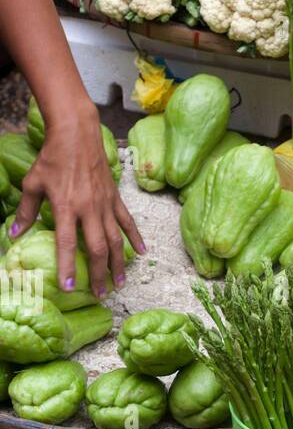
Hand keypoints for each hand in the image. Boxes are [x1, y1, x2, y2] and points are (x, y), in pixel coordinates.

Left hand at [11, 102, 145, 297]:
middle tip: (101, 294)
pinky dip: (136, 237)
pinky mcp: (115, 197)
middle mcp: (88, 209)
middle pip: (98, 248)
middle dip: (100, 274)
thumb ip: (26, 211)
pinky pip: (127, 221)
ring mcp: (105, 204)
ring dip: (118, 264)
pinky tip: (143, 253)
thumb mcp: (33, 183)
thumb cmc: (52, 158)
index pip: (68, 243)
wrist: (77, 134)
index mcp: (66, 207)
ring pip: (116, 240)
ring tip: (119, 283)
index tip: (70, 287)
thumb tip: (14, 236)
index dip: (69, 267)